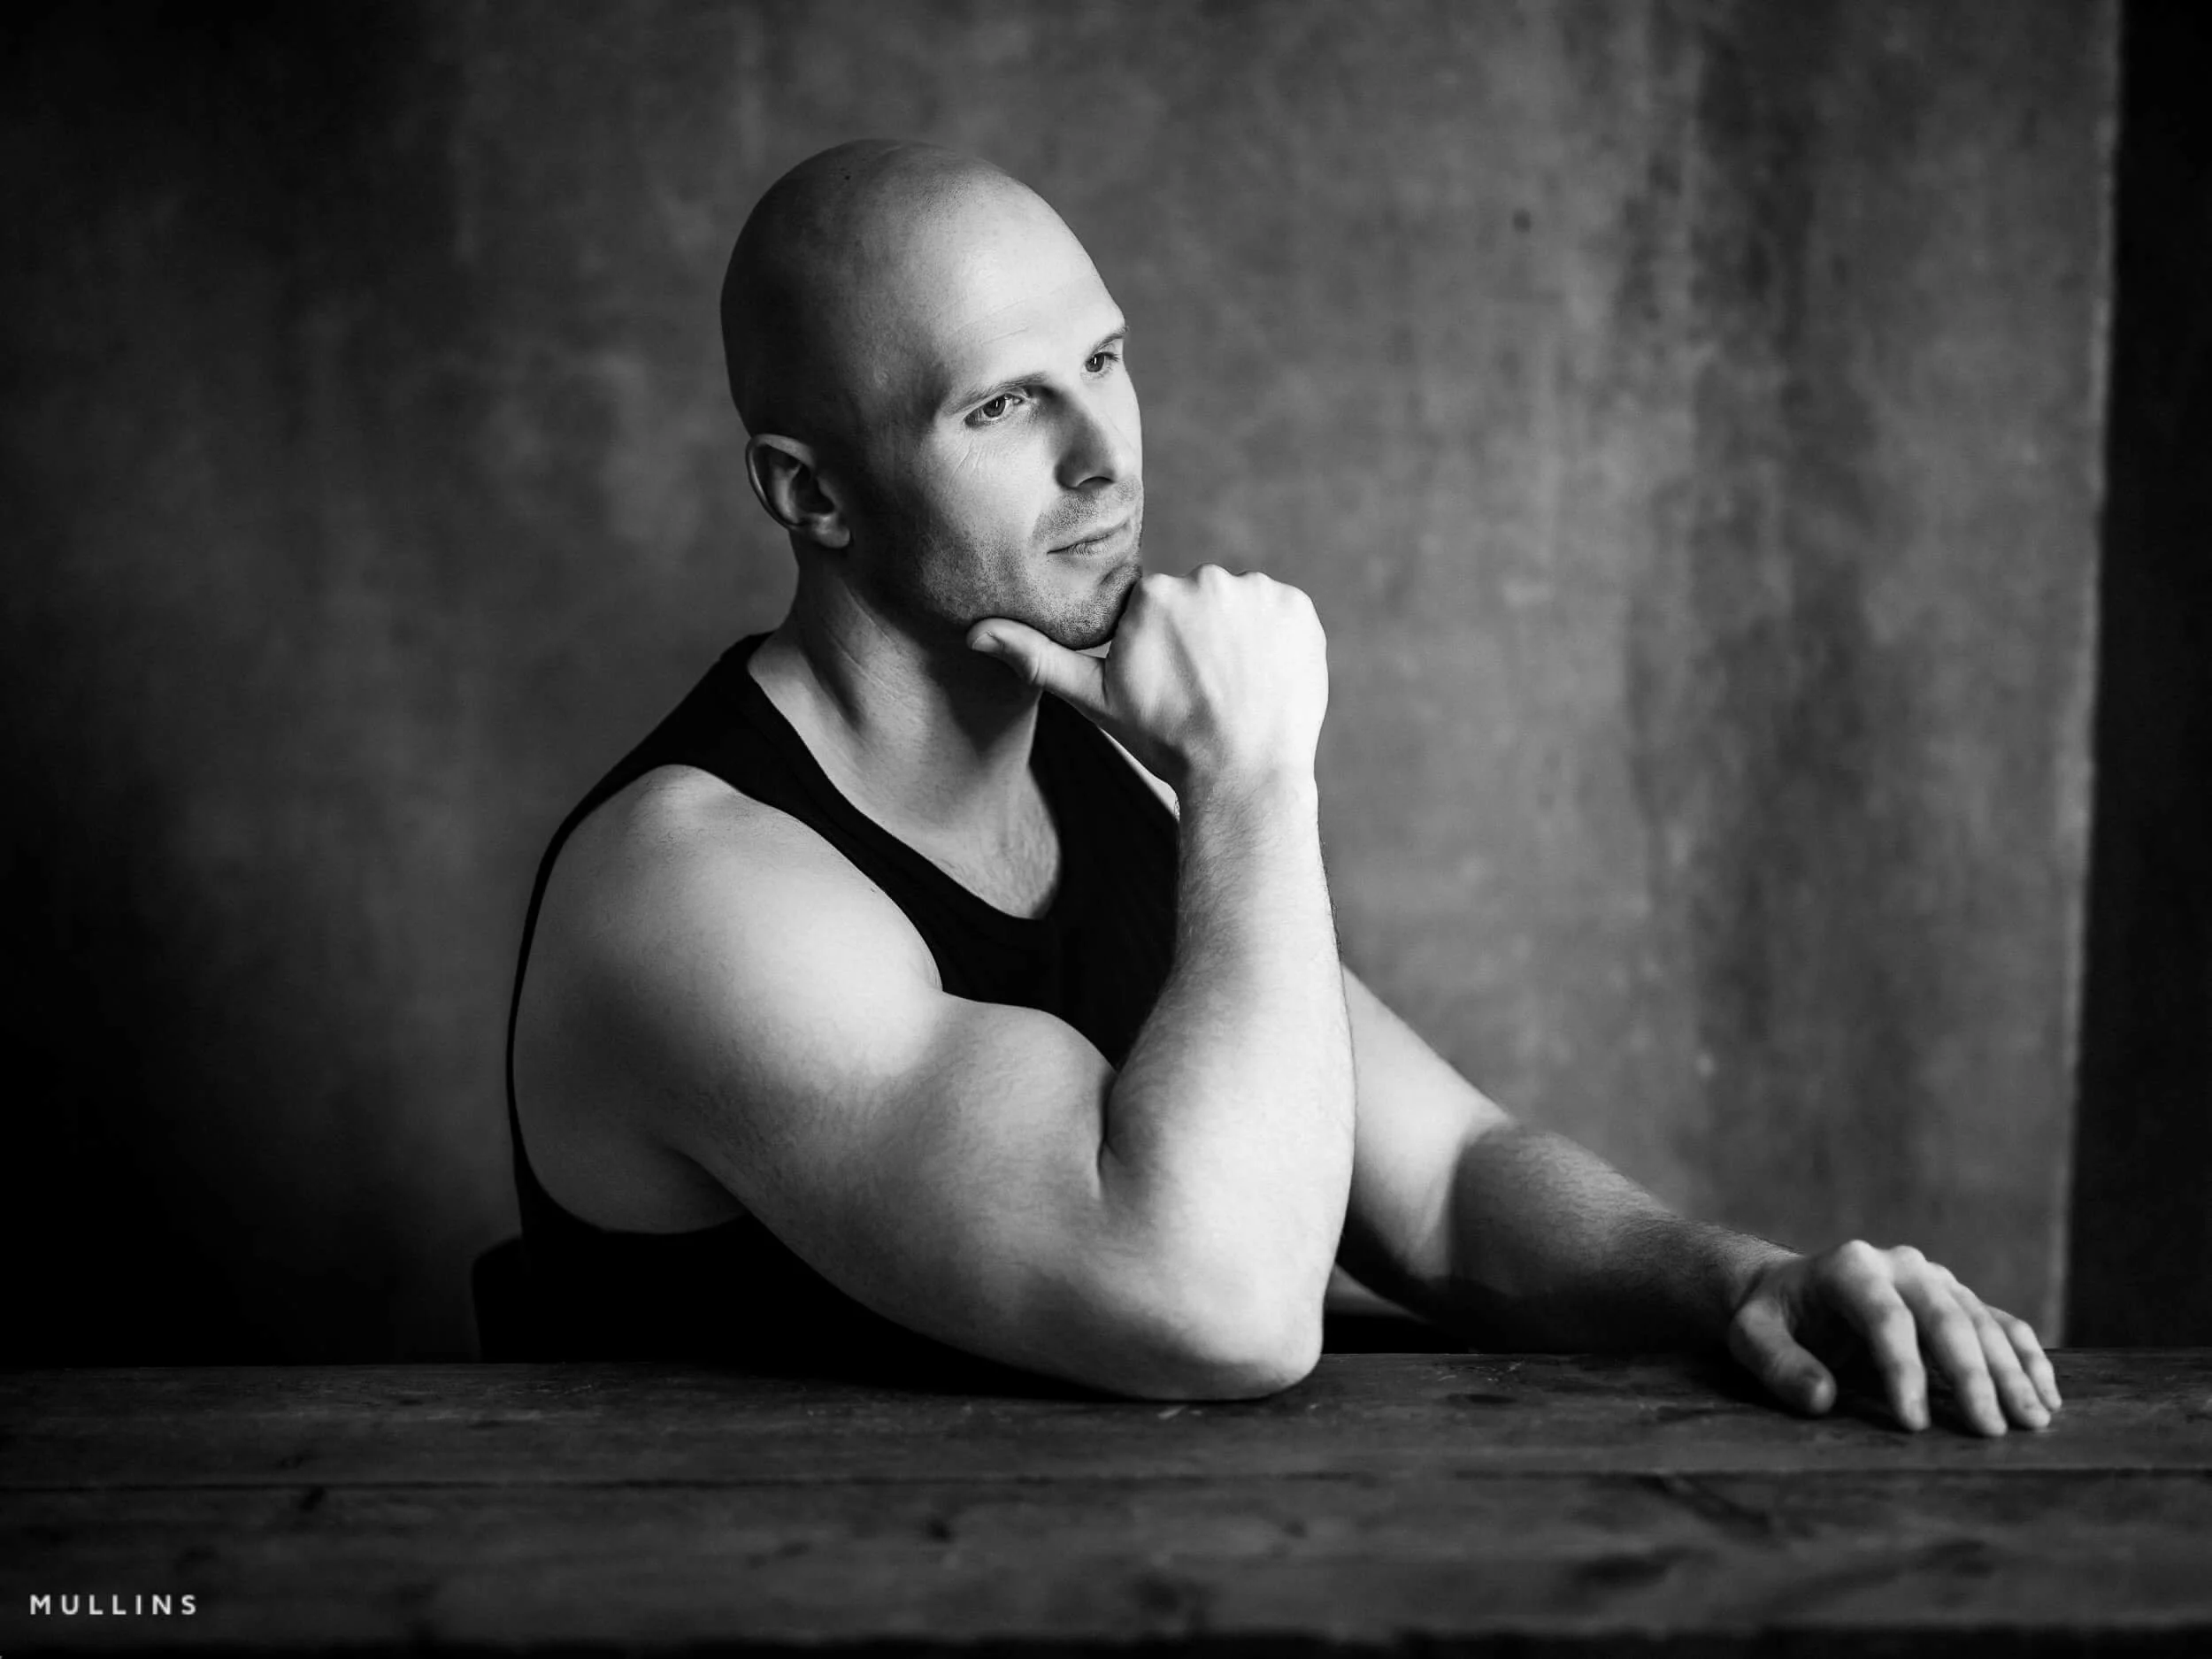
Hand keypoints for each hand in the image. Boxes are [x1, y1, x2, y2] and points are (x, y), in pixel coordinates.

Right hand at [968, 566, 1326, 793]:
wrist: (1242, 775)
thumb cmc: (1165, 741)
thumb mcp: (1095, 701)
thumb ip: (1039, 658)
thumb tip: (974, 634)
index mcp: (1153, 595)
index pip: (1158, 609)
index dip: (1164, 650)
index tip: (1173, 685)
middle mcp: (1204, 580)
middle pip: (1199, 602)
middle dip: (1201, 639)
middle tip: (1205, 691)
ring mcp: (1256, 593)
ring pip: (1240, 606)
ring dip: (1240, 637)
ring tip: (1237, 688)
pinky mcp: (1298, 608)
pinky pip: (1281, 613)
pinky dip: (1276, 640)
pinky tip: (1265, 679)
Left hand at [1726, 1240, 2060, 1434]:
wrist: (1791, 1293)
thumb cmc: (1770, 1320)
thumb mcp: (1750, 1337)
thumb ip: (1778, 1365)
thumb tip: (1821, 1397)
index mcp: (1849, 1267)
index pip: (1885, 1318)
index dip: (1902, 1370)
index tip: (1913, 1424)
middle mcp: (1900, 1266)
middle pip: (1945, 1318)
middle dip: (1972, 1375)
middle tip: (1990, 1430)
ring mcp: (1935, 1280)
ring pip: (1982, 1321)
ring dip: (2012, 1371)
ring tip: (2033, 1422)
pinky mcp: (1957, 1299)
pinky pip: (2002, 1323)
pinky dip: (2027, 1357)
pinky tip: (2048, 1395)